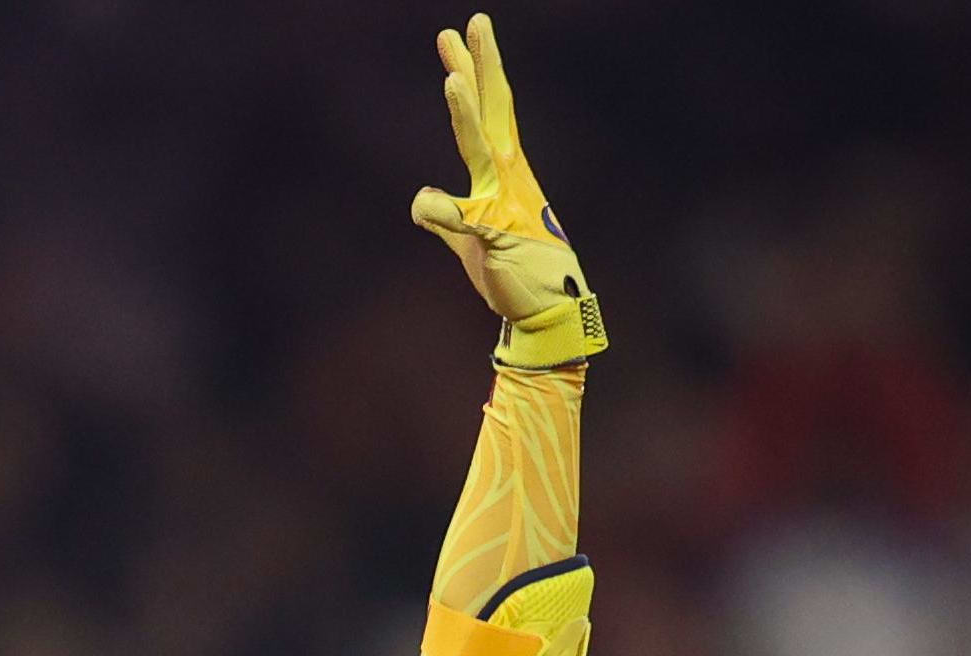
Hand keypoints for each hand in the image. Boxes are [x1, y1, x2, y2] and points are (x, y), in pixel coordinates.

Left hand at [408, 14, 602, 366]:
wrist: (547, 312)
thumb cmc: (515, 272)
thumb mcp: (472, 239)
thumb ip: (446, 216)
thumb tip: (423, 201)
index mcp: (504, 173)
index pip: (487, 111)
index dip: (475, 71)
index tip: (462, 35)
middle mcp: (508, 179)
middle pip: (491, 112)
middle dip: (481, 68)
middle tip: (474, 23)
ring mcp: (504, 204)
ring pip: (482, 150)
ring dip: (467, 116)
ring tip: (453, 81)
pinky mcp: (498, 236)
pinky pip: (466, 219)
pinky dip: (445, 210)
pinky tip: (425, 204)